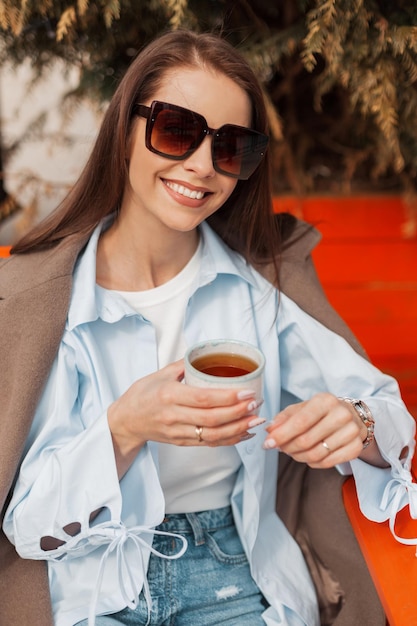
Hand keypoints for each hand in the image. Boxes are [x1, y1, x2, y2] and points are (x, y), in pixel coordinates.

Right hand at [108, 359, 263, 476]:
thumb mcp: (160, 374)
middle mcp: (173, 416)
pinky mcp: (181, 442)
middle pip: (211, 418)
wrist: (125, 421)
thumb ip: (184, 365)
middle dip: (238, 413)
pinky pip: (209, 443)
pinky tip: (244, 433)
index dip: (228, 398)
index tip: (247, 392)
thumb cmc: (142, 394)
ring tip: (256, 420)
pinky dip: (229, 440)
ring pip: (213, 435)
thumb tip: (207, 353)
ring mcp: (178, 432)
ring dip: (238, 429)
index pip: (203, 399)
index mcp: (169, 395)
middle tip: (256, 404)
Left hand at [263, 392, 368, 467]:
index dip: (282, 435)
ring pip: (316, 454)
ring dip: (298, 456)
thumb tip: (270, 430)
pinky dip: (313, 463)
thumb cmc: (323, 412)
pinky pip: (328, 462)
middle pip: (306, 440)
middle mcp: (341, 414)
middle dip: (287, 447)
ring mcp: (351, 432)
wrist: (353, 416)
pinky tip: (308, 456)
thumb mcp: (303, 407)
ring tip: (292, 452)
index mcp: (326, 401)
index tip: (268, 443)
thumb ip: (285, 417)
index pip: (300, 422)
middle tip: (280, 448)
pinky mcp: (356, 447)